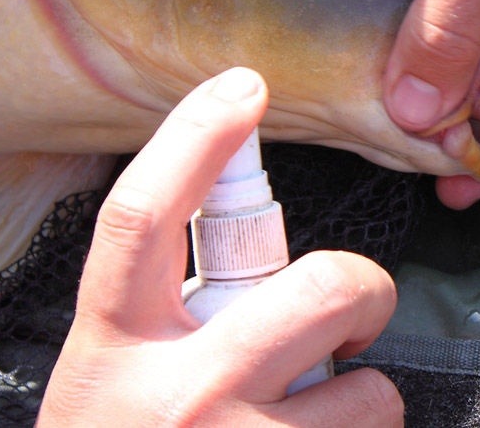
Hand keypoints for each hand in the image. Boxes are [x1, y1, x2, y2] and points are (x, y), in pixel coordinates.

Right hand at [40, 68, 401, 426]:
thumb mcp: (111, 378)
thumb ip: (165, 314)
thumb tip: (256, 244)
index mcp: (113, 348)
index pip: (141, 215)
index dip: (192, 137)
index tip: (242, 85)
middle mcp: (176, 398)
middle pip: (318, 288)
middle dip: (364, 284)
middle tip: (353, 305)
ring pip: (369, 390)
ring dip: (361, 401)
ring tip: (312, 422)